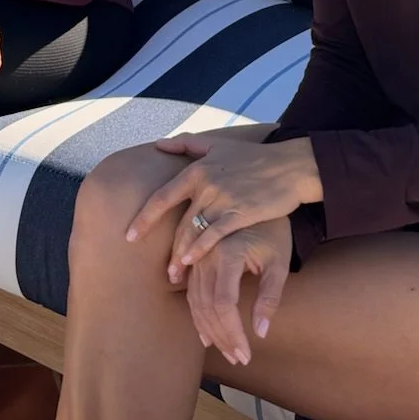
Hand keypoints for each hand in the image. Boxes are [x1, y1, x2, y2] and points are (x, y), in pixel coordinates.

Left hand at [125, 132, 319, 282]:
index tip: (129, 235)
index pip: (162, 196)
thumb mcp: (219, 144)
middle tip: (161, 270)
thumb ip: (188, 144)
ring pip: (194, 232)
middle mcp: (205, 184)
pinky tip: (192, 264)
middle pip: (178, 222)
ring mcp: (222, 199)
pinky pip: (214, 235)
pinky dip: (200, 250)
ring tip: (173, 275)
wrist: (289, 166)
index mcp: (197, 169)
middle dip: (167, 249)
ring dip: (182, 256)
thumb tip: (159, 144)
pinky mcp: (240, 213)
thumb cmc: (254, 157)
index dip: (144, 218)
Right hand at [185, 218, 292, 366]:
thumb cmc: (273, 231)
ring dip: (209, 330)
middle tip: (238, 358)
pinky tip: (206, 334)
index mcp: (228, 252)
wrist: (258, 196)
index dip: (234, 333)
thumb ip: (270, 298)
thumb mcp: (279, 263)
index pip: (225, 303)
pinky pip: (190, 291)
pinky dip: (197, 315)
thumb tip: (261, 333)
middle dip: (222, 337)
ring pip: (195, 301)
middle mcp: (206, 253)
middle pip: (207, 305)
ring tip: (227, 350)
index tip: (246, 355)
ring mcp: (196, 253)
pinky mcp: (194, 255)